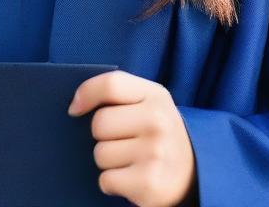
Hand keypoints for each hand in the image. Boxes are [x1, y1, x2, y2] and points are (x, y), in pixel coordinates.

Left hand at [67, 70, 196, 206]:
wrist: (194, 172)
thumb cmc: (157, 131)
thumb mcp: (147, 101)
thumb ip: (116, 91)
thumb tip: (75, 107)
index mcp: (156, 96)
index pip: (110, 85)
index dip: (86, 94)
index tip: (75, 109)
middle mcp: (158, 122)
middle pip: (99, 124)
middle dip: (102, 136)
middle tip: (123, 141)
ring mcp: (155, 154)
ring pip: (100, 154)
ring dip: (108, 161)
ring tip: (130, 160)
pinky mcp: (149, 184)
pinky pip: (106, 180)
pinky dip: (112, 183)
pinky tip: (130, 178)